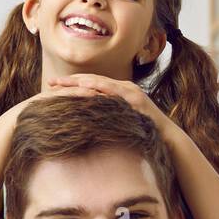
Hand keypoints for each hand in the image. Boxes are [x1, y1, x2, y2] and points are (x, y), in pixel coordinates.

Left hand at [46, 73, 176, 135]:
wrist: (166, 137)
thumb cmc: (142, 132)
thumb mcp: (119, 121)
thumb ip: (105, 117)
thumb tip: (86, 123)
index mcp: (119, 92)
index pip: (92, 84)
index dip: (73, 84)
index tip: (54, 86)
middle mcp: (124, 88)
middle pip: (93, 80)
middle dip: (71, 81)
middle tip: (51, 82)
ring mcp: (130, 92)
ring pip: (101, 83)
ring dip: (81, 82)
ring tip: (63, 83)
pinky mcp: (135, 100)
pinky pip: (114, 92)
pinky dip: (99, 89)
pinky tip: (85, 89)